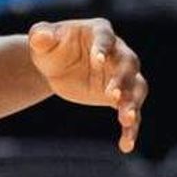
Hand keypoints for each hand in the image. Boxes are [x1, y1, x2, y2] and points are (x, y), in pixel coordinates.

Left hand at [27, 19, 148, 153]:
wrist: (55, 66)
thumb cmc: (50, 47)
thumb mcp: (41, 39)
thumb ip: (41, 35)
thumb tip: (40, 37)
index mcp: (99, 31)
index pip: (105, 38)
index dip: (103, 48)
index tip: (98, 60)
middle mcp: (118, 51)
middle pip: (128, 64)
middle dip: (123, 80)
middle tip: (113, 95)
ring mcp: (121, 75)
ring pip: (136, 88)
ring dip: (133, 103)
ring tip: (126, 120)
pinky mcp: (120, 97)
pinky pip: (130, 112)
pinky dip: (130, 128)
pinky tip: (126, 145)